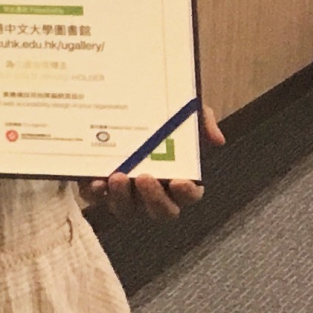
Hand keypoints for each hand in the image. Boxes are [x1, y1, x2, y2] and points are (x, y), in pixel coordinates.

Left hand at [84, 106, 224, 220]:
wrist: (119, 102)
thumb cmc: (159, 115)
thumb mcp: (183, 111)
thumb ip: (202, 121)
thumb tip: (217, 139)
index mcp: (180, 178)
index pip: (190, 195)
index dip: (187, 193)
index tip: (179, 181)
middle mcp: (155, 192)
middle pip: (161, 211)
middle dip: (154, 199)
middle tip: (144, 178)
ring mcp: (127, 193)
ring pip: (127, 210)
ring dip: (122, 198)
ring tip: (117, 176)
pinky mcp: (100, 187)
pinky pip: (96, 199)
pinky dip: (96, 194)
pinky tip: (95, 181)